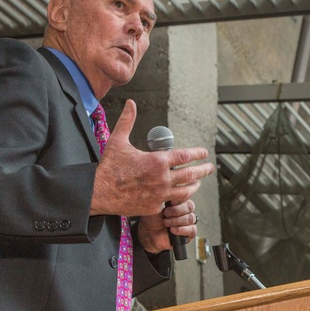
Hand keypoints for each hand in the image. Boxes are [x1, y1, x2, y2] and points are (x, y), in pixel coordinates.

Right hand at [90, 100, 214, 216]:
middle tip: (210, 167)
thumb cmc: (109, 167)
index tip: (204, 153)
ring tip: (198, 183)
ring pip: (185, 191)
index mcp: (157, 161)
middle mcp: (162, 179)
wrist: (99, 192)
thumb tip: (131, 103)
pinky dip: (176, 199)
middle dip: (203, 170)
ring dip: (194, 186)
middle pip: (191, 175)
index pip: (185, 156)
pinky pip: (170, 203)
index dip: (197, 154)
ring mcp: (160, 194)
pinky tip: (179, 196)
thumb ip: (128, 121)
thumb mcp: (118, 141)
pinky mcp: (155, 207)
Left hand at [137, 200, 197, 253]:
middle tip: (166, 214)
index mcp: (179, 202)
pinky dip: (182, 229)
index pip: (186, 196)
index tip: (171, 202)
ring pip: (191, 218)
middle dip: (177, 210)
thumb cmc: (152, 220)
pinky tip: (172, 230)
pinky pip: (192, 230)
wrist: (148, 234)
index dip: (179, 199)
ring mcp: (188, 222)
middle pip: (190, 206)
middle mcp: (185, 211)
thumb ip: (167, 198)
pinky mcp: (189, 234)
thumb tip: (175, 192)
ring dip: (177, 221)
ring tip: (166, 223)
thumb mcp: (157, 205)